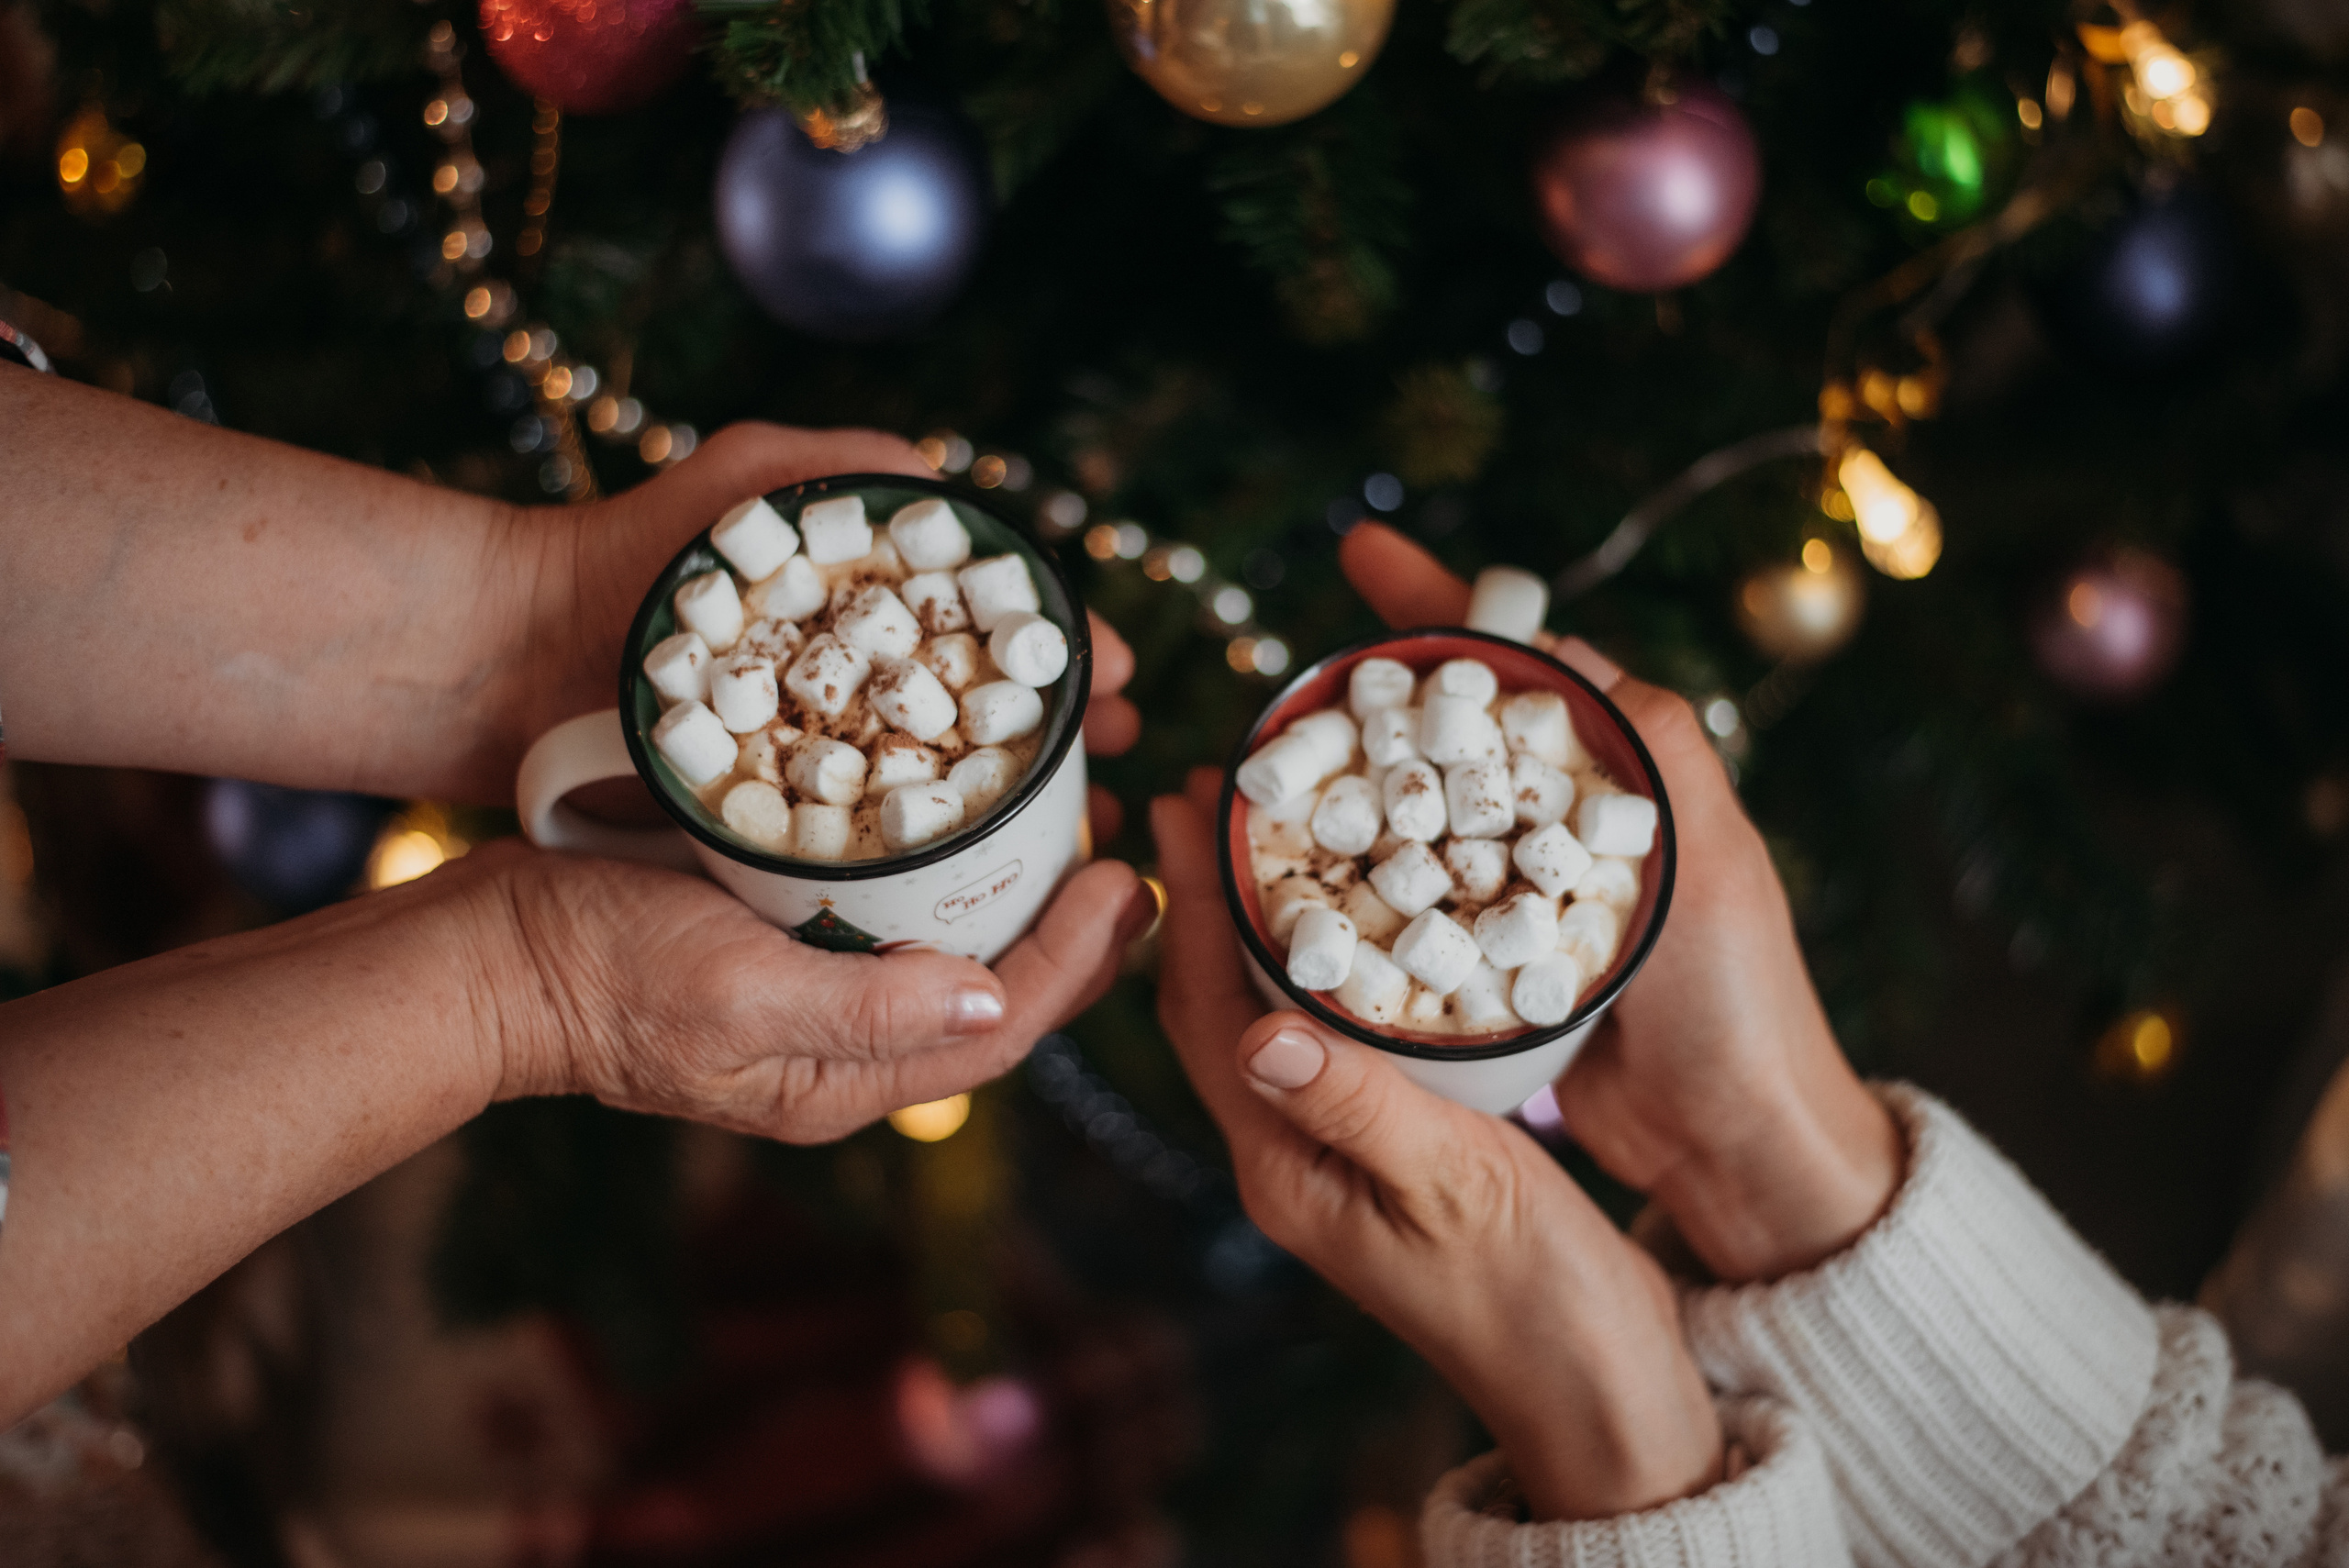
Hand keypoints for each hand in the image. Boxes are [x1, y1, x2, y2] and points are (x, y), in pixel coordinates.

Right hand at [472, 838, 1152, 1139]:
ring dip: (1020, 909)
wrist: (484, 956)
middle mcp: (842, 1049)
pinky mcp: (777, 944)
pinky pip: (893, 924)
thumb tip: (990, 996)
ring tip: (1076, 840)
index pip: (998, 1030)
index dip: (1077, 963)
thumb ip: (862, 1005)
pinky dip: (948, 884)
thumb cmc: (599, 974)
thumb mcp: (735, 990)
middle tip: (1131, 863)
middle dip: (1073, 944)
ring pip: (950, 961)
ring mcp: (809, 998)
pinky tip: (967, 833)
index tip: (1128, 882)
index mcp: (844, 1080)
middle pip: (991, 1001)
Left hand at [511, 422, 1140, 840]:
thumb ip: (837, 466)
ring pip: (944, 775)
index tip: (1117, 681)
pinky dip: (936, 851)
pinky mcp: (771, 804)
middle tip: (1124, 766)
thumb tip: (947, 473)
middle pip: (986, 703)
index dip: (1062, 649)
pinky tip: (986, 879)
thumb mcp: (740, 485)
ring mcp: (815, 737)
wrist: (498, 653)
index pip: (992, 621)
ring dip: (1021, 800)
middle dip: (1062, 731)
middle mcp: (849, 668)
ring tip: (1082, 834)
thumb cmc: (618, 556)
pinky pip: (873, 833)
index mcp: (862, 595)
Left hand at [1152, 772, 1721, 1519]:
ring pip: (1268, 1015)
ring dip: (1258, 923)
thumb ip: (1358, 1105)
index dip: (1189, 902)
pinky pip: (1327, 1036)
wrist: (1600, 1390)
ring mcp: (1331, 1155)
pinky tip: (1353, 918)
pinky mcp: (1383, 1150)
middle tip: (1219, 792)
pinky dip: (1323, 965)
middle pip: (1219, 1004)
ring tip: (1271, 829)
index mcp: (1283, 1168)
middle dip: (1206, 897)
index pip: (1208, 1013)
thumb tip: (1254, 1030)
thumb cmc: (1539, 1301)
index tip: (1188, 805)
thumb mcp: (1454, 1187)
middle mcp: (1287, 1157)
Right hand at [1338, 523, 1901, 1280]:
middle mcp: (1555, 821)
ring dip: (1340, 788)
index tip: (1361, 557)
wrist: (1729, 1142)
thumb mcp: (1710, 856)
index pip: (1514, 663)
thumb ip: (1652, 746)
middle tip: (1282, 677)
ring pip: (1409, 815)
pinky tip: (1288, 869)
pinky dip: (1348, 882)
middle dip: (1362, 694)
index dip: (1437, 606)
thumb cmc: (1735, 996)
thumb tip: (1558, 649)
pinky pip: (1400, 907)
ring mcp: (1511, 892)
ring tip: (1261, 766)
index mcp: (1613, 773)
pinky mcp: (1477, 969)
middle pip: (1442, 731)